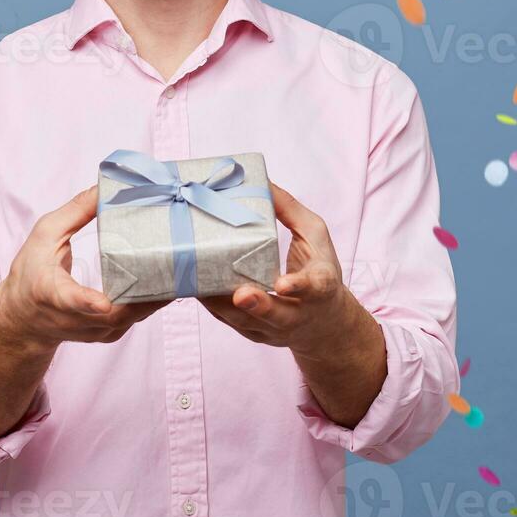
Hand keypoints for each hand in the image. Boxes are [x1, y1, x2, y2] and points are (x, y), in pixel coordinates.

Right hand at [0, 184, 166, 351]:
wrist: (24, 319)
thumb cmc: (31, 273)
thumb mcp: (43, 236)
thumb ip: (74, 212)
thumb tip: (103, 188)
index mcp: (53, 293)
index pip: (71, 301)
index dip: (87, 302)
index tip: (102, 303)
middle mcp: (75, 319)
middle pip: (116, 313)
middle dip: (148, 291)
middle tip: (176, 264)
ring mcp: (95, 331)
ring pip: (133, 317)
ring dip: (157, 295)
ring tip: (181, 268)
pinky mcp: (110, 334)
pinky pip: (137, 318)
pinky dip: (153, 300)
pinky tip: (170, 280)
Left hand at [197, 181, 360, 357]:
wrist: (323, 322)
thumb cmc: (318, 269)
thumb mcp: (316, 237)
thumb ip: (292, 211)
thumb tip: (263, 183)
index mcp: (320, 288)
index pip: (313, 288)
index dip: (298, 286)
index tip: (282, 284)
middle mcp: (297, 314)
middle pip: (276, 315)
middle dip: (257, 305)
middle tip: (241, 294)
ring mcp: (273, 330)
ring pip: (244, 321)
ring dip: (220, 303)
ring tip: (197, 278)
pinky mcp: (252, 333)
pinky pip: (228, 320)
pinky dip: (211, 304)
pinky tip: (193, 284)